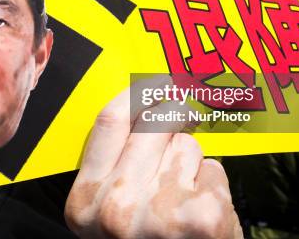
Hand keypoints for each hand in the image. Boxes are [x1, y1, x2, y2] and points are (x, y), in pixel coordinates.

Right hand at [65, 79, 242, 238]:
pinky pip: (214, 169)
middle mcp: (116, 205)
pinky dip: (213, 187)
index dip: (138, 93)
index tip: (156, 82)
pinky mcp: (202, 215)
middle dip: (175, 119)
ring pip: (187, 145)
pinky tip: (203, 214)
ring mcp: (160, 210)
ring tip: (182, 197)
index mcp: (85, 201)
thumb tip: (143, 105)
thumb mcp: (108, 213)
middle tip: (184, 120)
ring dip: (191, 163)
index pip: (110, 119)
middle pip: (155, 123)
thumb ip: (113, 166)